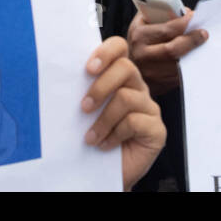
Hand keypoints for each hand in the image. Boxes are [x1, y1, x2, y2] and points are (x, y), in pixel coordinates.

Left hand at [81, 36, 165, 190]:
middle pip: (126, 68)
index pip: (119, 48)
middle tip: (83, 108)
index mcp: (119, 77)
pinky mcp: (157, 129)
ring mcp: (149, 108)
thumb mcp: (85, 111)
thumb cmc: (92, 138)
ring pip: (126, 98)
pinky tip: (104, 145)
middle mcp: (137, 87)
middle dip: (100, 87)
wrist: (102, 172)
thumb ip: (82, 90)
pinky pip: (135, 122)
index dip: (105, 52)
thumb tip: (63, 77)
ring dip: (103, 119)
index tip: (87, 68)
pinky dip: (114, 135)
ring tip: (89, 138)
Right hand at [127, 9, 206, 96]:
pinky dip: (191, 66)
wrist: (129, 67)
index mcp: (139, 36)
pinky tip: (196, 58)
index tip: (194, 16)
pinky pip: (180, 76)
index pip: (166, 30)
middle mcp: (143, 56)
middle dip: (192, 40)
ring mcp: (152, 73)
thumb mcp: (142, 23)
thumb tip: (183, 11)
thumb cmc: (140, 41)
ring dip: (194, 54)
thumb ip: (158, 13)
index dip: (183, 23)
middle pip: (173, 50)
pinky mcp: (161, 84)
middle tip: (204, 33)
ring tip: (202, 45)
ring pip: (178, 65)